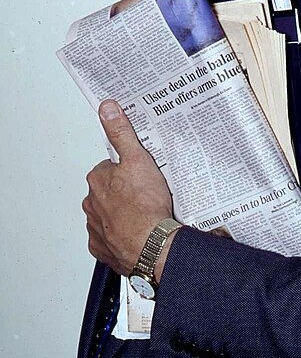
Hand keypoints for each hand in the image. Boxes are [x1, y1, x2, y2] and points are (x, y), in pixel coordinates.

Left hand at [83, 99, 173, 275]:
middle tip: (147, 194)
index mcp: (97, 180)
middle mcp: (91, 204)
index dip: (128, 169)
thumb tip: (108, 109)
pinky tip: (139, 232)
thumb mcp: (138, 158)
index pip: (110, 167)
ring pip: (110, 214)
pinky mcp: (105, 248)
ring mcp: (97, 227)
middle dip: (125, 192)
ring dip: (124, 214)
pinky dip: (123, 236)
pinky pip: (111, 238)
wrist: (153, 246)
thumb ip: (122, 133)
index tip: (141, 173)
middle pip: (109, 191)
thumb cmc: (146, 207)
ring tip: (147, 214)